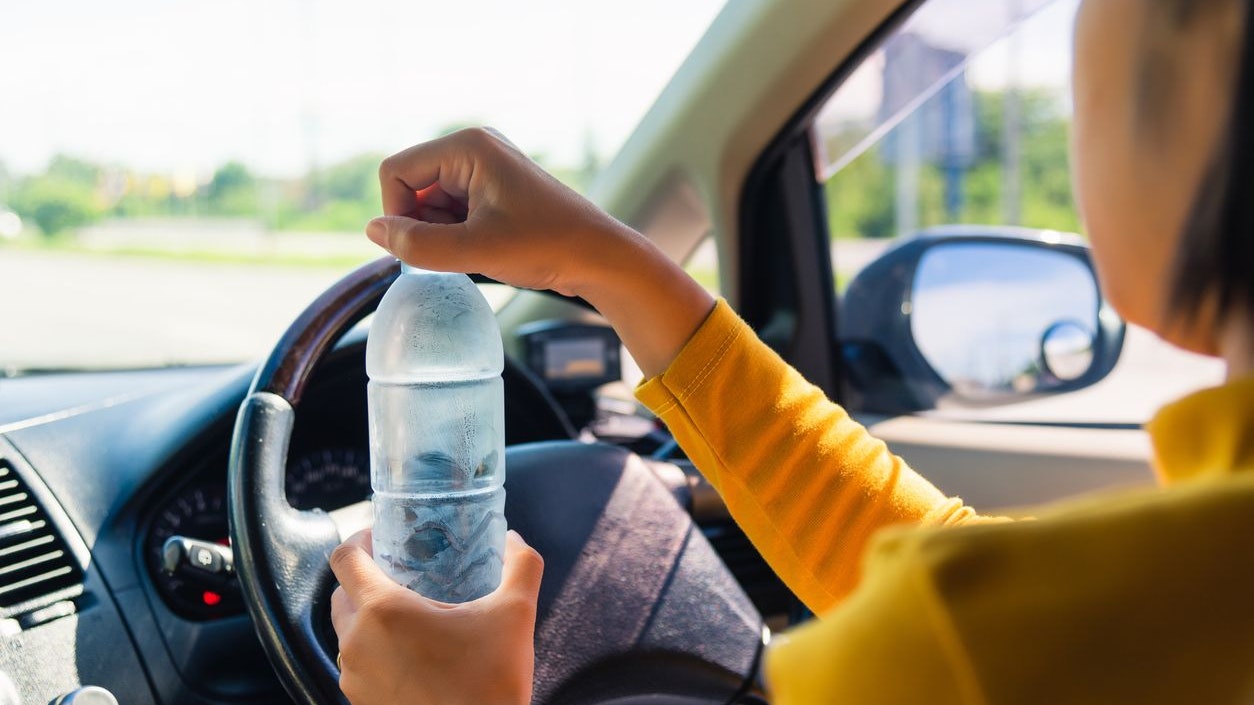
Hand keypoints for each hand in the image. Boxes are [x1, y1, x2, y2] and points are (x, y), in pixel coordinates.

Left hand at [329, 528, 543, 704]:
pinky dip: (375, 649)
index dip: (359, 538)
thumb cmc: (491, 683)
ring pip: (348, 631)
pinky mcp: (361, 702)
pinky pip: (358, 662)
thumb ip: (520, 565)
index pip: (343, 558)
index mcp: (382, 611)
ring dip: (370, 616)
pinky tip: (412, 652)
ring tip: (411, 613)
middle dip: (366, 577)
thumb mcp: (516, 614)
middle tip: (403, 572)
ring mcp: (354, 677)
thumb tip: (514, 539)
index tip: (382, 536)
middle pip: (342, 593)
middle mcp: (356, 642)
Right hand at [367, 128, 715, 376]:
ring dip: (440, 233)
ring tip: (478, 252)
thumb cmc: (547, 246)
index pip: (395, 172)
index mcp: (467, 146)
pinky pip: (451, 210)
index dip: (396, 213)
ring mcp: (484, 169)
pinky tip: (484, 251)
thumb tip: (373, 232)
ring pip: (429, 202)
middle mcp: (473, 149)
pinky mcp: (493, 190)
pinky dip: (455, 235)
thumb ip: (417, 244)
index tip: (421, 248)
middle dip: (421, 224)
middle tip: (458, 252)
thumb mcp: (475, 250)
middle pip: (411, 186)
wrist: (599, 258)